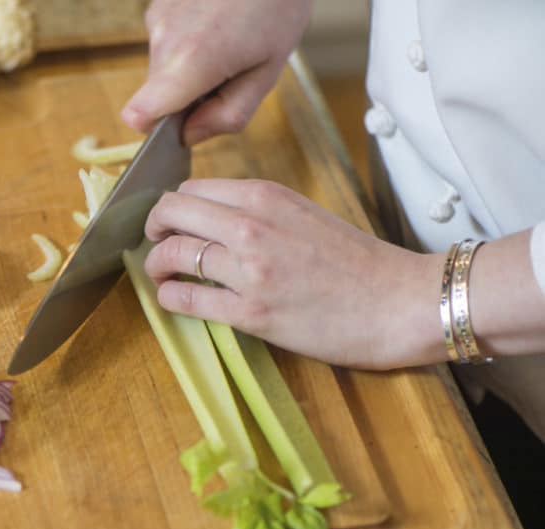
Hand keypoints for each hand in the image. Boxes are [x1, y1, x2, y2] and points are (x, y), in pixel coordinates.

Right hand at [122, 0, 311, 144]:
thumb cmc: (277, 7)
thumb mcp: (267, 72)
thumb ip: (228, 114)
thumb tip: (190, 135)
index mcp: (190, 62)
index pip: (139, 115)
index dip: (158, 129)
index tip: (186, 121)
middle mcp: (163, 39)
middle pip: (157, 95)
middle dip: (187, 96)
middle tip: (229, 72)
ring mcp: (158, 17)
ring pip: (162, 68)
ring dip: (188, 68)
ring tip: (227, 41)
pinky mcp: (159, 4)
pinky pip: (166, 42)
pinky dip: (188, 42)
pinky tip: (217, 22)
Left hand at [143, 179, 448, 369]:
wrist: (401, 302)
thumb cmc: (360, 262)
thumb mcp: (305, 215)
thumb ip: (259, 211)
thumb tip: (215, 219)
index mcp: (267, 196)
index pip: (192, 189)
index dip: (172, 207)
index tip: (171, 222)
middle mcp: (252, 226)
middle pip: (171, 213)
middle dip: (153, 228)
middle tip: (155, 242)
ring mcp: (250, 270)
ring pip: (172, 254)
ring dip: (156, 265)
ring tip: (161, 274)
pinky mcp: (252, 313)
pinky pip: (186, 299)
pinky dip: (169, 297)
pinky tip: (172, 298)